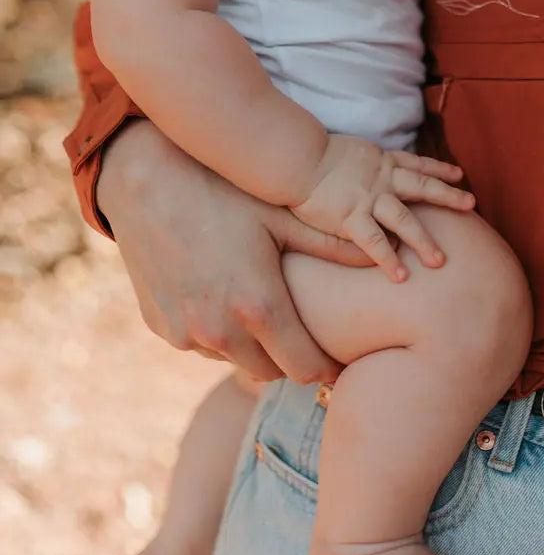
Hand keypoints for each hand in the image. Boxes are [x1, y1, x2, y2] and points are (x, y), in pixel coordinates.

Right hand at [97, 120, 374, 381]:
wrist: (147, 183)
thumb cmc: (223, 193)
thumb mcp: (280, 217)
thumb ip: (332, 246)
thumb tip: (385, 260)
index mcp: (259, 307)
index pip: (304, 368)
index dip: (324, 368)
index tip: (335, 361)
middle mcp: (220, 331)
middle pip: (270, 370)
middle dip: (287, 356)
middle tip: (297, 330)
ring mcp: (186, 334)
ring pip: (233, 358)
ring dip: (247, 344)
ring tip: (254, 304)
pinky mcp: (161, 329)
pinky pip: (199, 344)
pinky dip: (214, 332)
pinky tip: (217, 294)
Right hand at [291, 134, 475, 282]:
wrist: (296, 157)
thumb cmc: (312, 153)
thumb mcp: (347, 151)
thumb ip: (361, 162)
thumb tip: (365, 167)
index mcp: (380, 160)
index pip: (417, 163)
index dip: (439, 169)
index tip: (458, 174)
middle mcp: (381, 179)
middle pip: (423, 187)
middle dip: (448, 196)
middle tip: (472, 204)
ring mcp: (368, 199)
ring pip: (405, 219)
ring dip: (424, 240)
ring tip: (440, 261)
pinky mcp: (350, 218)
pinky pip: (375, 242)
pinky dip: (389, 260)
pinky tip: (402, 277)